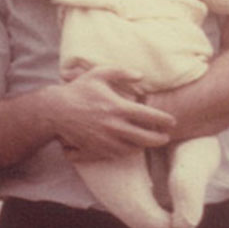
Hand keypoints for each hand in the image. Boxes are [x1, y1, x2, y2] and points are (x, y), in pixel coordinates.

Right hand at [51, 66, 174, 161]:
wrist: (56, 111)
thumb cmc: (79, 90)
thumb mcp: (99, 73)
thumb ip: (122, 72)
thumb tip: (141, 76)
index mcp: (118, 107)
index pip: (149, 116)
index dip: (164, 120)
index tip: (172, 121)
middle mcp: (114, 126)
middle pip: (146, 137)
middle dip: (160, 138)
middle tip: (166, 136)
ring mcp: (106, 140)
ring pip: (134, 148)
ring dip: (145, 146)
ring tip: (151, 141)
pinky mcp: (98, 149)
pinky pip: (120, 154)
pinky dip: (130, 151)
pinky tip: (133, 146)